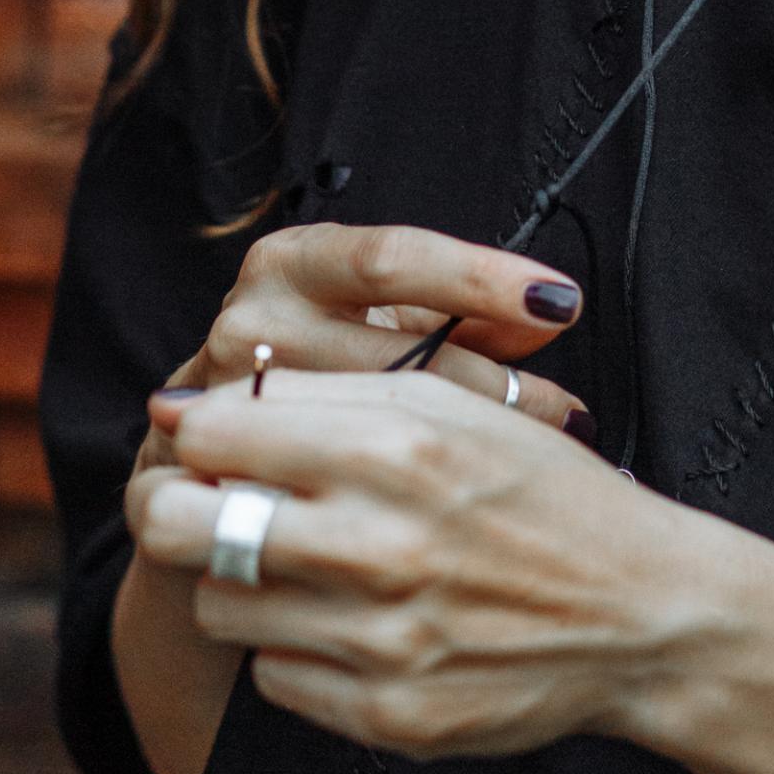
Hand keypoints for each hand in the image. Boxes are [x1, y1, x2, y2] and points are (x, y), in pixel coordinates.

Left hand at [129, 367, 684, 759]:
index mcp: (396, 444)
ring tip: (309, 563)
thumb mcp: (451, 406)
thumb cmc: (543, 493)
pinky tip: (357, 623)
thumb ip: (324, 395)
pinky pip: (274, 676)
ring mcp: (380, 639)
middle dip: (178, 509)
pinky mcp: (386, 716)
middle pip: (180, 525)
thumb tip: (192, 408)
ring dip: (246, 581)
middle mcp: (379, 541)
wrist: (644, 615)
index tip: (212, 440)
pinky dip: (298, 648)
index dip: (197, 432)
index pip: (213, 433)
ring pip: (218, 603)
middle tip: (211, 505)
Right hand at [140, 221, 595, 460]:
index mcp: (294, 262)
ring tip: (532, 464)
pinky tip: (458, 515)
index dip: (481, 278)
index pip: (394, 258)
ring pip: (368, 432)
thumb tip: (548, 309)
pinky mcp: (214, 478)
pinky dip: (401, 504)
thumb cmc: (317, 374)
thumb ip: (458, 311)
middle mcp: (250, 319)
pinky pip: (325, 493)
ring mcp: (223, 399)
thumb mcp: (380, 323)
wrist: (206, 457)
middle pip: (393, 354)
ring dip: (465, 448)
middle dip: (494, 385)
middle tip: (567, 412)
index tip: (558, 300)